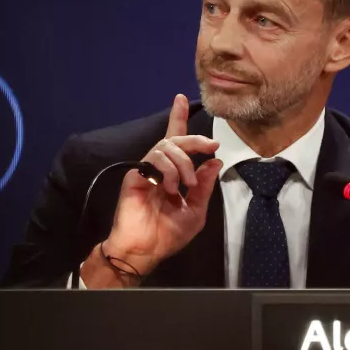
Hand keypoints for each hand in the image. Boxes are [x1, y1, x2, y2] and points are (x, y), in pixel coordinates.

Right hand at [103, 94, 221, 275]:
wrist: (144, 251)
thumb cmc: (167, 235)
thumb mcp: (195, 211)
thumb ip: (204, 186)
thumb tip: (214, 162)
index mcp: (173, 174)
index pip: (177, 141)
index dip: (179, 118)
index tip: (182, 99)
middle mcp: (159, 168)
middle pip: (175, 138)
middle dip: (195, 139)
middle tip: (210, 148)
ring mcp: (146, 170)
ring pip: (167, 147)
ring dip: (183, 163)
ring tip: (185, 186)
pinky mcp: (135, 175)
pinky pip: (153, 160)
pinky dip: (168, 171)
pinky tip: (170, 188)